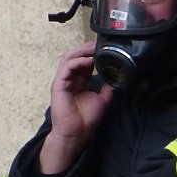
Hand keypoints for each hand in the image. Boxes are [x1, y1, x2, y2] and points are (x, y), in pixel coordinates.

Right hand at [39, 41, 113, 173]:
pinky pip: (67, 67)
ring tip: (94, 49)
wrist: (76, 133)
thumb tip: (118, 77)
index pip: (84, 61)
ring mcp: (62, 81)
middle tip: (99, 44)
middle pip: (75, 55)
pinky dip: (78, 61)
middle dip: (87, 48)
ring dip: (82, 51)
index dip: (93, 52)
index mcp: (78, 80)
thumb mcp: (103, 99)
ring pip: (69, 57)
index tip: (104, 48)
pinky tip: (89, 60)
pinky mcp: (58, 85)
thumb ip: (108, 87)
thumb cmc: (85, 119)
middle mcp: (69, 78)